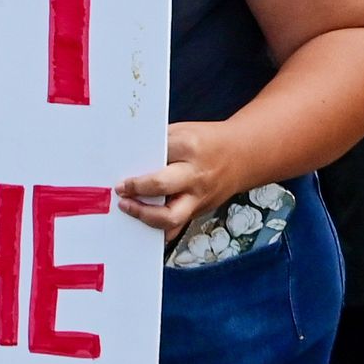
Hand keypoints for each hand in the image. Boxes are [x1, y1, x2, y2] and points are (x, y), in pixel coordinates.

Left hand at [118, 121, 250, 237]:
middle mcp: (195, 175)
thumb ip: (159, 146)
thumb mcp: (184, 132)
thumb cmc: (207, 142)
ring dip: (145, 216)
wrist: (243, 155)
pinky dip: (159, 230)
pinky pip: (176, 228)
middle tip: (122, 191)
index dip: (137, 165)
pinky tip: (145, 224)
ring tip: (130, 208)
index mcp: (190, 147)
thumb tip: (128, 160)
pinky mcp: (199, 211)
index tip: (121, 177)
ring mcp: (199, 196)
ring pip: (170, 217)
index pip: (156, 156)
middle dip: (137, 190)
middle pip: (162, 185)